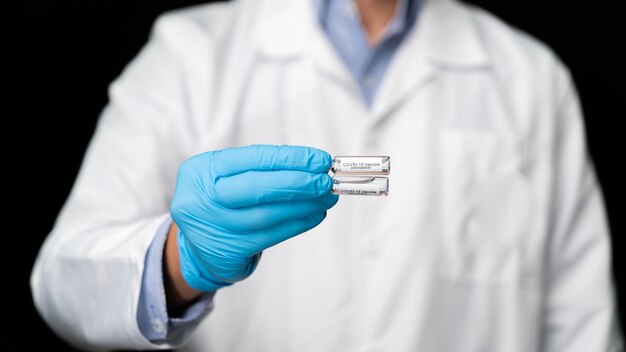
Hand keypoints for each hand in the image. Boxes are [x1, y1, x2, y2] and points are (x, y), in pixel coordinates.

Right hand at [170, 144, 338, 290]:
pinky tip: (314, 215)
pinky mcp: (227, 252)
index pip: (253, 159)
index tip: (319, 160)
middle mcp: (201, 198)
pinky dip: (297, 224)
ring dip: (303, 205)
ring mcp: (213, 227)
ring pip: (267, 215)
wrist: (197, 244)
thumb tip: (314, 167)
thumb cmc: (221, 200)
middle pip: (257, 188)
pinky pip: (270, 236)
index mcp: (202, 170)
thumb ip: (263, 169)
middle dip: (298, 183)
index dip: (290, 159)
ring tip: (326, 198)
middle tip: (326, 181)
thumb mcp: (227, 175)